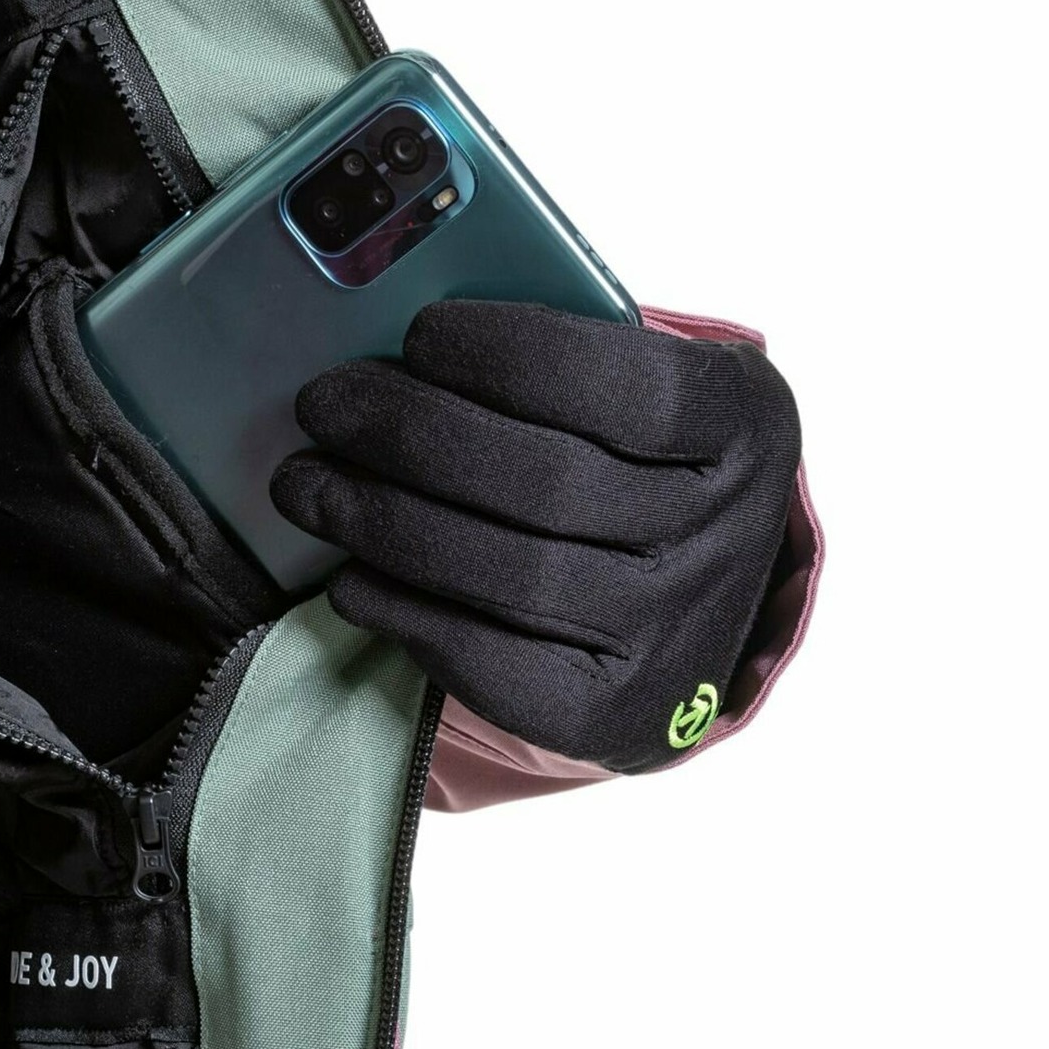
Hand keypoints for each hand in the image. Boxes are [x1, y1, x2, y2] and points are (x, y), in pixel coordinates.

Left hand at [271, 301, 801, 771]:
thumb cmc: (640, 459)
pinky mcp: (610, 714)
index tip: (418, 334)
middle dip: (408, 433)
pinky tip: (350, 574)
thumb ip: (559, 353)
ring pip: (505, 575)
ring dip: (380, 522)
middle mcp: (726, 536)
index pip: (623, 385)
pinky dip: (402, 614)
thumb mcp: (648, 382)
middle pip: (544, 482)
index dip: (507, 355)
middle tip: (324, 403)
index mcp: (743, 424)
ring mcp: (672, 635)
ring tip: (305, 485)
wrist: (705, 607)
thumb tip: (399, 347)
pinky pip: (487, 664)